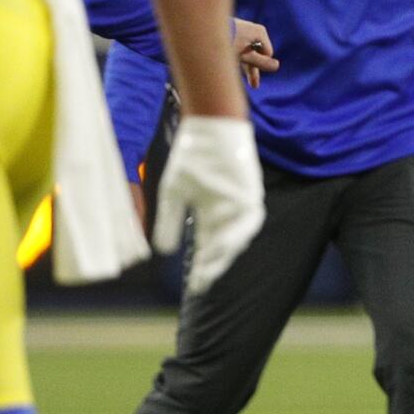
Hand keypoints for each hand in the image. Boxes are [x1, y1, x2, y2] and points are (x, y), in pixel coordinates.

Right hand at [153, 115, 264, 295]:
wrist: (210, 125)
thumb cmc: (192, 155)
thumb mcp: (174, 192)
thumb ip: (169, 220)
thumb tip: (161, 252)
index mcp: (210, 214)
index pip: (206, 247)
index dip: (200, 267)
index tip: (193, 287)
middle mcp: (228, 213)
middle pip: (222, 247)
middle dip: (213, 266)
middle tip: (202, 284)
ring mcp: (241, 203)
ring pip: (237, 237)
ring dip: (225, 253)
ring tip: (210, 268)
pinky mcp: (252, 192)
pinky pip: (249, 219)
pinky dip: (238, 233)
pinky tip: (226, 245)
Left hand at [231, 19, 278, 88]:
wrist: (204, 27)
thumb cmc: (228, 41)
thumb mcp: (245, 55)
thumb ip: (261, 62)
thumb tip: (276, 66)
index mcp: (260, 32)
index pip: (268, 53)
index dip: (262, 64)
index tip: (253, 76)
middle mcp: (252, 30)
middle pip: (256, 53)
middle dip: (253, 69)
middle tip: (254, 86)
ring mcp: (241, 30)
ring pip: (246, 52)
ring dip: (243, 65)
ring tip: (239, 77)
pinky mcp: (230, 33)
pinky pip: (237, 48)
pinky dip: (235, 58)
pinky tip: (227, 66)